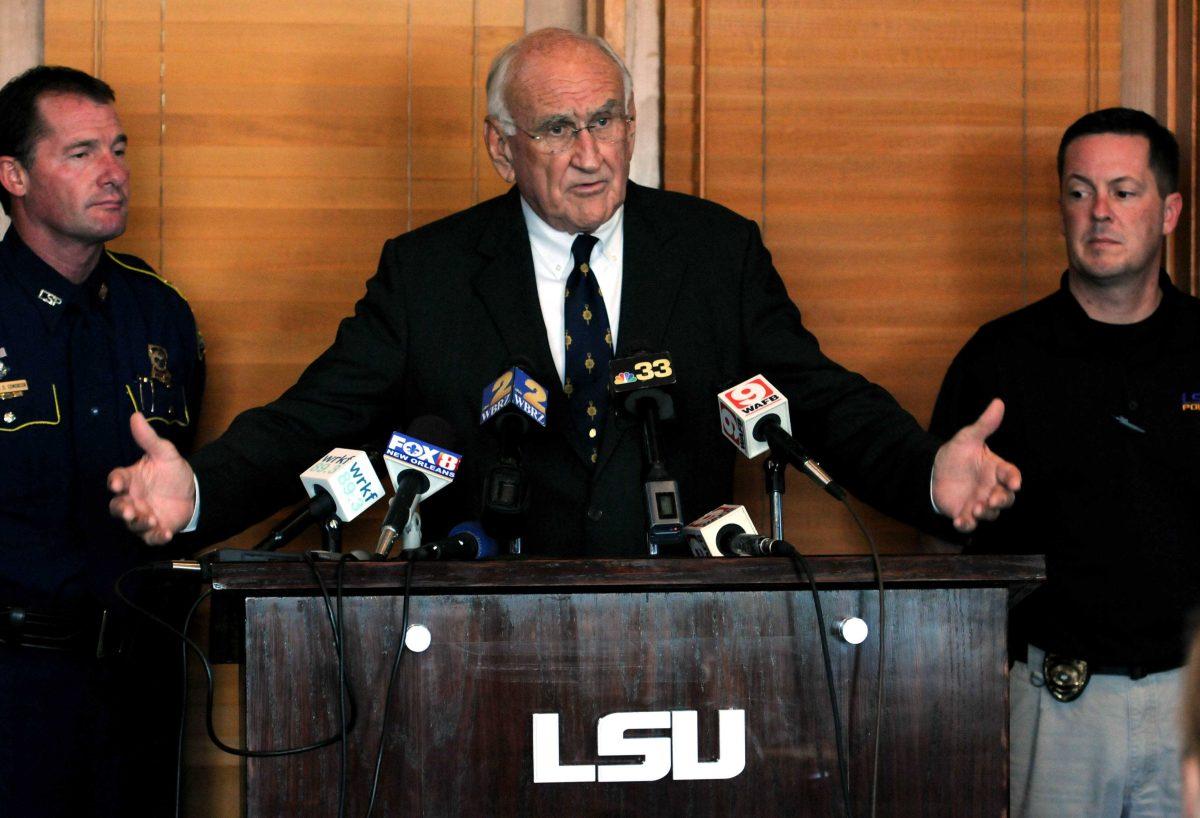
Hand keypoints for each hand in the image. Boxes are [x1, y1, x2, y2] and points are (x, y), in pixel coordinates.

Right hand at [108, 412, 196, 544]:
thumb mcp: (164, 453)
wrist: (192, 491)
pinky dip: (156, 537)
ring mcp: (142, 515)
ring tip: (151, 519)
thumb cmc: (171, 471)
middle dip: (122, 509)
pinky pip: (151, 537)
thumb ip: (148, 438)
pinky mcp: (156, 529)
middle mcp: (132, 499)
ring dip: (139, 523)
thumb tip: (136, 415)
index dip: (115, 482)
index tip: (118, 484)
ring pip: (133, 524)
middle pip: (118, 507)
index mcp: (130, 480)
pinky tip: (164, 533)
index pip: (116, 480)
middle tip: (130, 510)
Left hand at [932, 398, 1021, 531]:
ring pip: (991, 513)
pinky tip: (959, 522)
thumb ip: (984, 424)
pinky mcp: (965, 513)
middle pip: (1006, 498)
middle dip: (1001, 500)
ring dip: (985, 513)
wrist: (933, 471)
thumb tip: (998, 402)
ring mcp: (980, 502)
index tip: (1015, 483)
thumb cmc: (957, 454)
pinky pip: (970, 523)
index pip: (1011, 474)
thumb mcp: (968, 438)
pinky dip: (966, 525)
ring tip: (976, 508)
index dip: (1014, 479)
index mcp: (996, 469)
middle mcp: (992, 488)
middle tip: (992, 500)